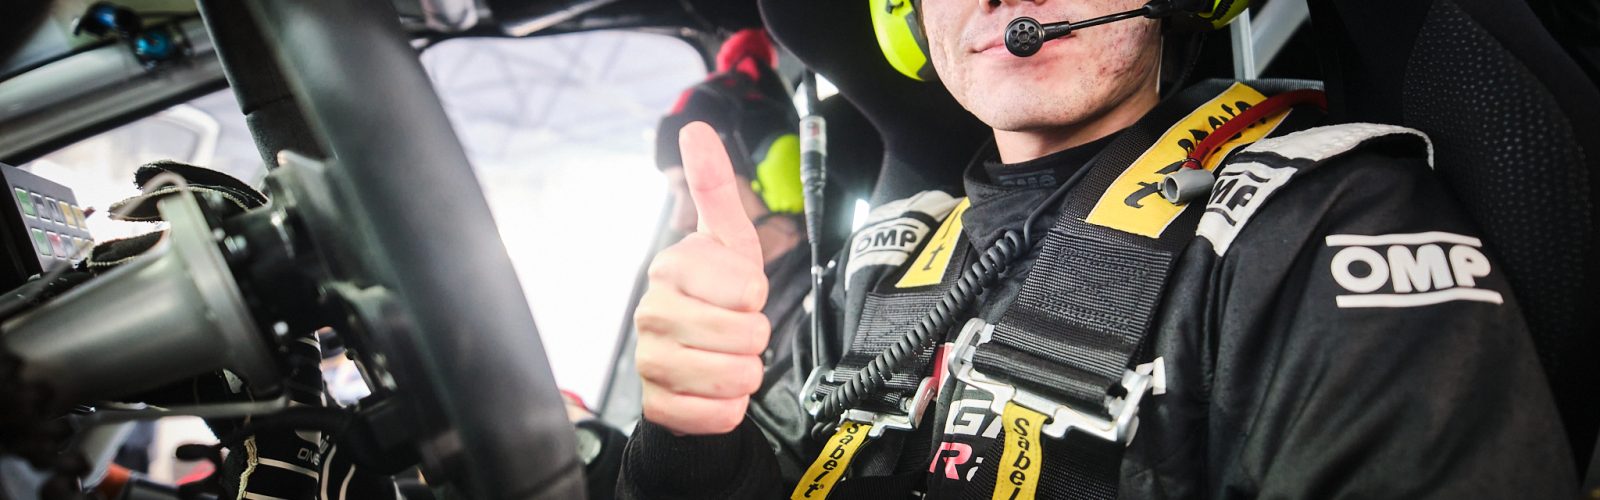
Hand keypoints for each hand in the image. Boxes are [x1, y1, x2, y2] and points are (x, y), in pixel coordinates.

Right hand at [634, 122, 770, 434]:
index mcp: (670, 268)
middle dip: (754, 338)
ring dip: (745, 372)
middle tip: (733, 330)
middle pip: (747, 335)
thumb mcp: (727, 242)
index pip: (748, 288)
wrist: (692, 365)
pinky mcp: (656, 406)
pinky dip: (728, 408)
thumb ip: (715, 187)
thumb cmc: (715, 298)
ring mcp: (648, 360)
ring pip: (737, 375)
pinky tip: (711, 390)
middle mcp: (651, 311)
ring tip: (725, 358)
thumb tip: (696, 128)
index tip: (736, 293)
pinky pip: (718, 414)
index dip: (755, 296)